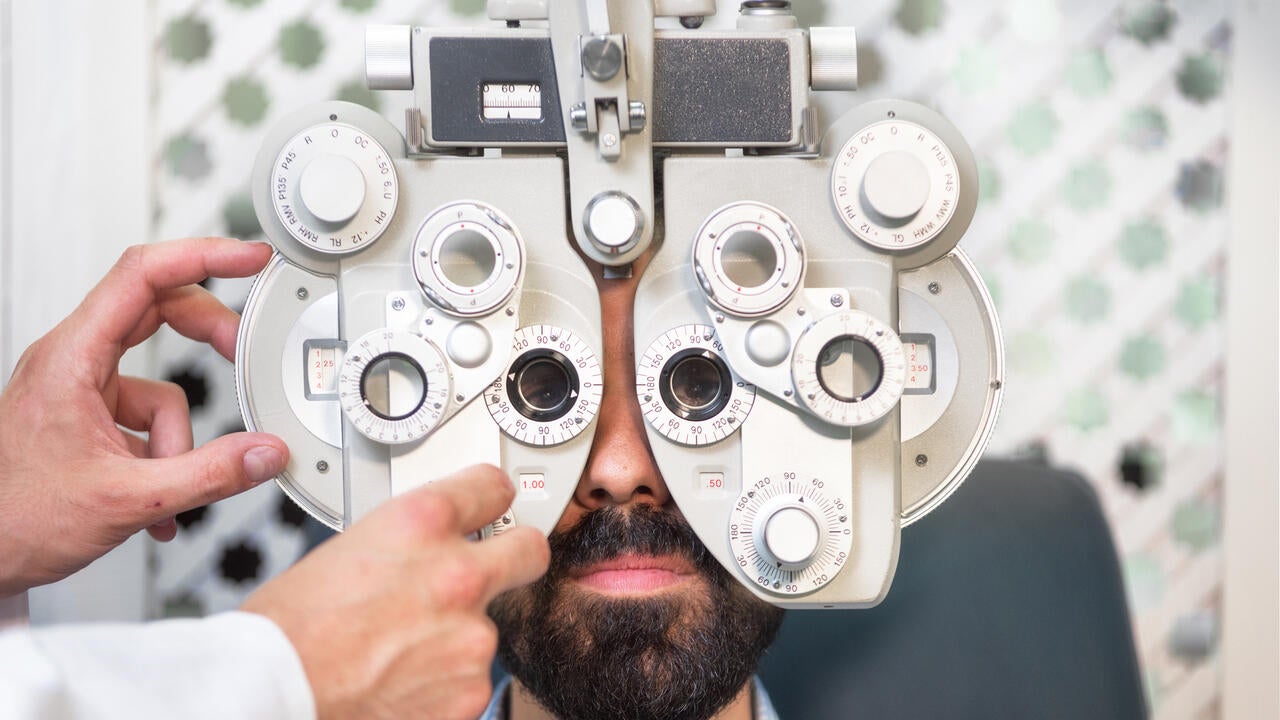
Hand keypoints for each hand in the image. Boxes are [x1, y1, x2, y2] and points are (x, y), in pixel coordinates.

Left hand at [0, 238, 288, 596]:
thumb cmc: (16, 520)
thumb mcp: (128, 500)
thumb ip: (210, 474)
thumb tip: (265, 452)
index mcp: (71, 357)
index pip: (143, 275)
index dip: (203, 256)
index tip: (249, 257)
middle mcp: (72, 361)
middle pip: (160, 313)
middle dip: (207, 338)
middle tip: (243, 351)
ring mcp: (80, 389)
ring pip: (159, 386)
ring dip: (176, 438)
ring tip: (167, 483)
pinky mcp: (88, 418)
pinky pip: (146, 421)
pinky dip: (162, 459)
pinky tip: (156, 500)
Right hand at [243, 465, 549, 719]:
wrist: (273, 691)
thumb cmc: (289, 628)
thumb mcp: (350, 547)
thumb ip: (408, 539)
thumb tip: (432, 543)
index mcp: (423, 523)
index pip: (493, 487)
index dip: (490, 498)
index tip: (492, 506)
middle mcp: (458, 575)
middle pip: (528, 549)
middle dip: (513, 555)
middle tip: (492, 566)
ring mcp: (471, 637)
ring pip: (488, 625)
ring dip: (457, 634)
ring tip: (398, 646)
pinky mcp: (471, 690)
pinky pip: (471, 676)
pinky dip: (444, 681)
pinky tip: (400, 678)